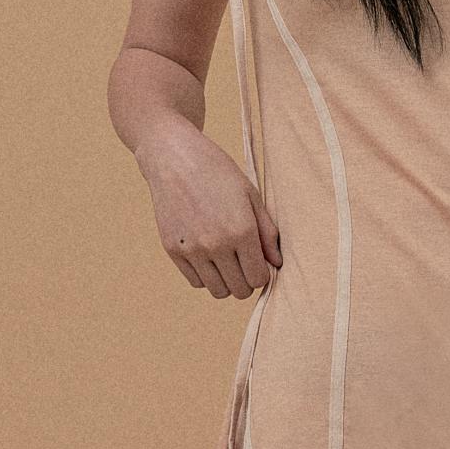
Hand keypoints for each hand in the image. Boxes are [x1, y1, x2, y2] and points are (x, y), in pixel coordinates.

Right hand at [141, 121, 282, 297]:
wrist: (174, 157)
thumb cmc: (217, 171)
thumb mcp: (251, 195)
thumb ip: (267, 232)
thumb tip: (277, 263)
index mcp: (241, 231)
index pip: (259, 278)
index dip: (262, 273)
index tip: (259, 262)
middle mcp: (216, 245)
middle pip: (239, 289)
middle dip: (246, 280)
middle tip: (244, 263)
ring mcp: (192, 249)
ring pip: (217, 290)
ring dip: (226, 281)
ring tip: (227, 261)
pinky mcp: (173, 250)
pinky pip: (196, 281)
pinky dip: (205, 275)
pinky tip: (208, 256)